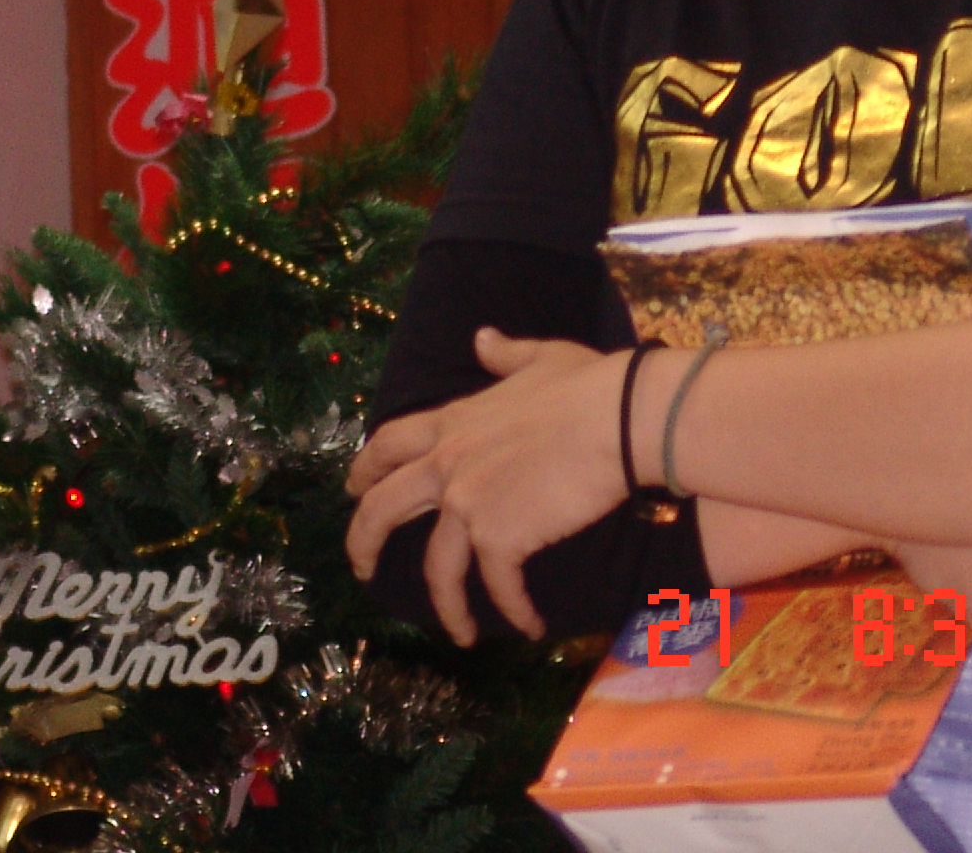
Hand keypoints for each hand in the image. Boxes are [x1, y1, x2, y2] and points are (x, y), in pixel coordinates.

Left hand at [342, 330, 626, 643]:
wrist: (619, 418)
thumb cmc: (588, 386)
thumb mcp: (539, 357)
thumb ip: (504, 355)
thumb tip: (482, 338)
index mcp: (453, 421)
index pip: (389, 445)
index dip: (366, 468)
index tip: (352, 489)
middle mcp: (447, 463)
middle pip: (382, 508)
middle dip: (363, 541)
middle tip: (362, 569)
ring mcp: (468, 502)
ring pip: (437, 568)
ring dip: (446, 607)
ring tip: (459, 633)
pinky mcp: (499, 537)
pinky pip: (498, 585)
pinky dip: (514, 610)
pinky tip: (530, 625)